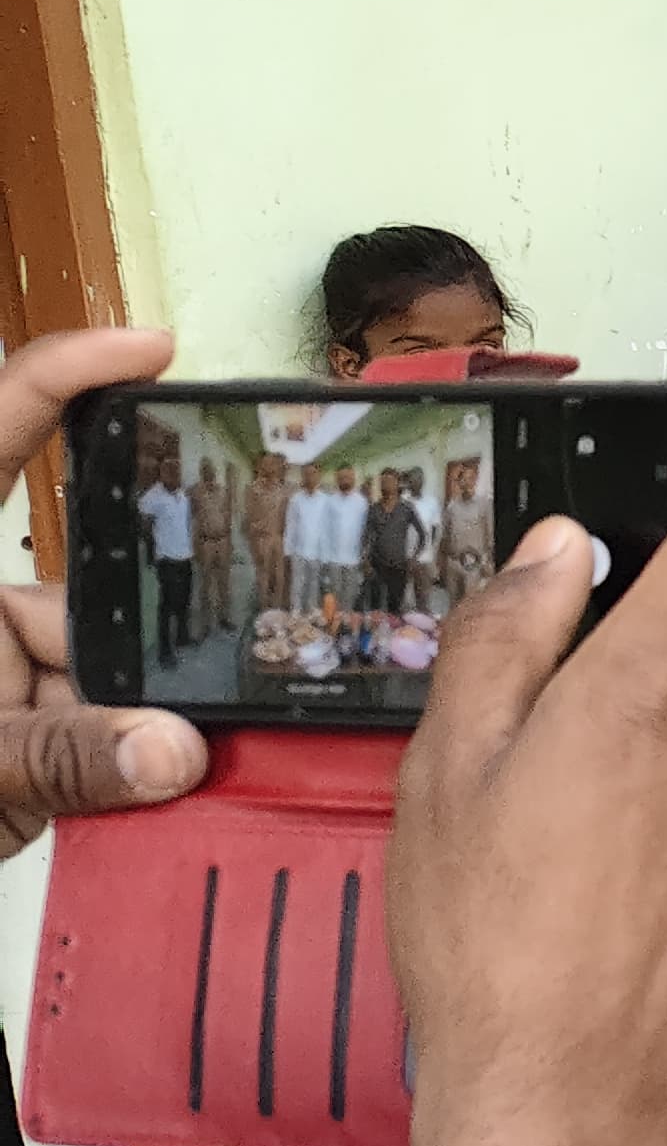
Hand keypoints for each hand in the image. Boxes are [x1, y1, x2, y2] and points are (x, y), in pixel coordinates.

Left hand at [0, 329, 212, 857]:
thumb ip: (57, 762)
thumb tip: (171, 749)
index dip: (64, 376)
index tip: (151, 350)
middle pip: (73, 597)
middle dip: (111, 664)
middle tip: (133, 725)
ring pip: (91, 678)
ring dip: (105, 733)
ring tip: (88, 785)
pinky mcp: (13, 731)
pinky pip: (87, 732)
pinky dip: (102, 767)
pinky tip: (96, 795)